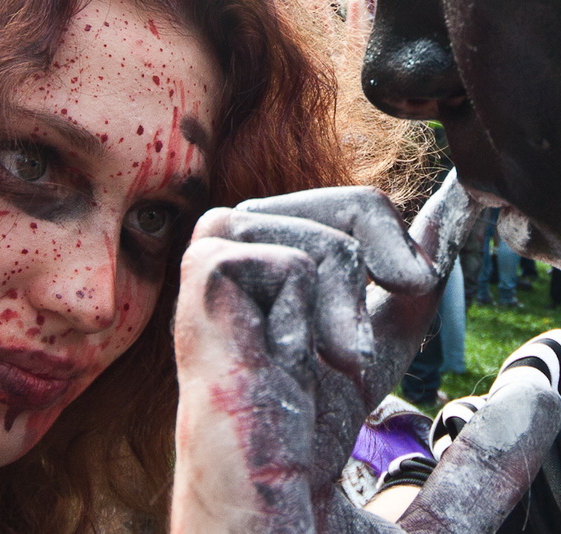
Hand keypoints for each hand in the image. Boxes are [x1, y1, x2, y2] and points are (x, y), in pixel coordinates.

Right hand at [171, 173, 481, 531]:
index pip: (351, 280)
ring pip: (255, 218)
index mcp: (311, 385)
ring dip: (334, 261)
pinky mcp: (199, 335)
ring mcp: (225, 337)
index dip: (403, 237)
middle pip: (289, 220)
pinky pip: (231, 253)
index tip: (455, 211)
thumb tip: (540, 395)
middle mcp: (264, 346)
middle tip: (414, 281)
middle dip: (363, 219)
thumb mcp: (427, 512)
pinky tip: (299, 353)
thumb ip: (483, 459)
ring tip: (350, 352)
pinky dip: (288, 280)